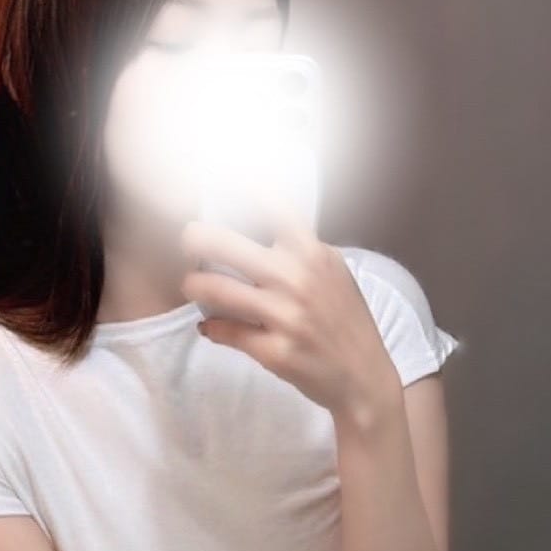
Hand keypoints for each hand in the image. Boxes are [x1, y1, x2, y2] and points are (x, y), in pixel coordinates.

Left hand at [178, 208, 399, 425]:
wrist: (363, 376)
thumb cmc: (345, 321)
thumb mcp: (333, 272)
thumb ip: (301, 250)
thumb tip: (259, 230)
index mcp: (313, 253)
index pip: (273, 207)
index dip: (243, 186)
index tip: (221, 174)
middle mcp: (297, 279)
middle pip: (224, 243)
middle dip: (195, 239)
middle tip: (188, 240)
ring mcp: (285, 316)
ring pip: (215, 290)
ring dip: (194, 286)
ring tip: (191, 285)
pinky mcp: (274, 351)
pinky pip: (224, 331)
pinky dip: (212, 327)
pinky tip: (209, 326)